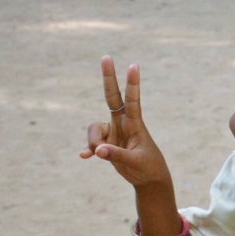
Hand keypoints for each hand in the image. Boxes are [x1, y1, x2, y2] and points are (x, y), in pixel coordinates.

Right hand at [80, 57, 171, 187]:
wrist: (148, 178)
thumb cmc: (148, 167)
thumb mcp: (135, 162)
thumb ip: (116, 155)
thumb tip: (97, 151)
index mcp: (135, 124)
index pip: (133, 100)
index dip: (132, 84)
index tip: (134, 66)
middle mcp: (123, 123)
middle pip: (112, 96)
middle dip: (108, 77)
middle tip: (106, 56)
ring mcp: (113, 131)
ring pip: (94, 128)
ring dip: (93, 141)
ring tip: (99, 155)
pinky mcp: (106, 142)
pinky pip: (91, 142)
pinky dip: (89, 149)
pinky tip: (85, 156)